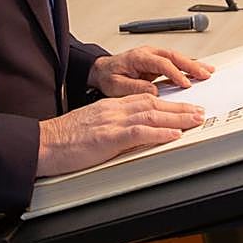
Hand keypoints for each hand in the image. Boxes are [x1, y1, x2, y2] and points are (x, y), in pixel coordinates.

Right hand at [36, 94, 204, 176]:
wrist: (43, 143)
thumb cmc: (62, 139)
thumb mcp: (92, 127)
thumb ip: (113, 126)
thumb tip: (133, 136)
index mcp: (110, 106)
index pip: (145, 99)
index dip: (167, 103)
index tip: (183, 107)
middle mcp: (114, 110)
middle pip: (154, 104)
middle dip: (180, 108)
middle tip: (199, 111)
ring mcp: (112, 121)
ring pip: (151, 114)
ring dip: (177, 117)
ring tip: (196, 119)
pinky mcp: (109, 137)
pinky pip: (139, 132)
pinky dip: (160, 132)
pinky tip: (174, 134)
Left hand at [88, 46, 213, 96]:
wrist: (101, 71)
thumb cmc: (108, 76)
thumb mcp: (116, 85)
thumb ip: (134, 88)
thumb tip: (153, 92)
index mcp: (139, 57)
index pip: (162, 63)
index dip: (175, 73)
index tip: (185, 84)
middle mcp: (148, 53)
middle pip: (174, 56)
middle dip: (191, 65)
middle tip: (205, 75)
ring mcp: (154, 56)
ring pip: (177, 57)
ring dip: (193, 64)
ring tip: (208, 72)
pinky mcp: (157, 62)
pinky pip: (175, 62)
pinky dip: (188, 66)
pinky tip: (198, 71)